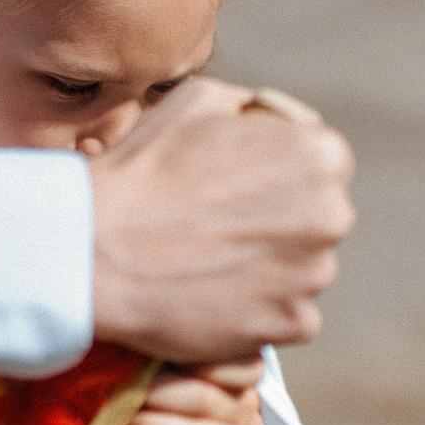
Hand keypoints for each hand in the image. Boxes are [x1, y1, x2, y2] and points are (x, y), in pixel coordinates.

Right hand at [88, 80, 352, 363]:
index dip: (278, 175)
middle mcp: (331, 214)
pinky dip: (259, 310)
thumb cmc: (140, 172)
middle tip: (219, 227)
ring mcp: (313, 274)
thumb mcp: (199, 100)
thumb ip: (256, 108)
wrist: (93, 252)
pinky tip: (214, 294)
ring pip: (305, 269)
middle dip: (281, 222)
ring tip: (209, 261)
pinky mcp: (289, 323)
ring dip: (270, 268)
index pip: (322, 166)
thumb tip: (275, 122)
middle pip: (318, 219)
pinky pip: (289, 315)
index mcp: (320, 154)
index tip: (238, 188)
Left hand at [112, 357, 270, 424]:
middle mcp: (239, 410)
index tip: (156, 349)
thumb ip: (158, 356)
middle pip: (204, 399)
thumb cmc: (167, 402)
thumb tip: (122, 339)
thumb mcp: (169, 372)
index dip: (198, 358)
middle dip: (155, 395)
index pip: (242, 365)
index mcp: (233, 375)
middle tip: (116, 393)